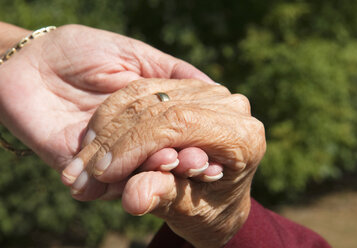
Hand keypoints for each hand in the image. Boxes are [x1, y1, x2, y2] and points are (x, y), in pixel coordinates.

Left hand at [0, 24, 212, 172]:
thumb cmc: (80, 51)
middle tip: (201, 163)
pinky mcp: (86, 173)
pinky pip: (109, 186)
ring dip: (160, 171)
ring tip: (172, 163)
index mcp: (152, 113)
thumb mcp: (134, 54)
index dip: (199, 136)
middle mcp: (136, 139)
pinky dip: (126, 183)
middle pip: (168, 156)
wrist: (27, 63)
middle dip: (185, 159)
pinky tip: (141, 177)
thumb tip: (213, 88)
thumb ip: (171, 72)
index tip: (216, 142)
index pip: (184, 130)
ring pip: (143, 174)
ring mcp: (113, 158)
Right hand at [70, 78, 265, 246]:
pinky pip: (142, 89)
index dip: (135, 144)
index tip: (101, 172)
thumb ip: (162, 197)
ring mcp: (209, 91)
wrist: (217, 199)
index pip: (178, 123)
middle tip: (82, 171)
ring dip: (107, 126)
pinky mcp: (189, 86)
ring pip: (144, 94)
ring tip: (82, 160)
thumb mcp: (188, 211)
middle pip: (159, 108)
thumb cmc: (209, 210)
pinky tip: (94, 137)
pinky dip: (113, 112)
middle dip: (115, 140)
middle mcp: (230, 106)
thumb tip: (133, 197)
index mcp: (242, 136)